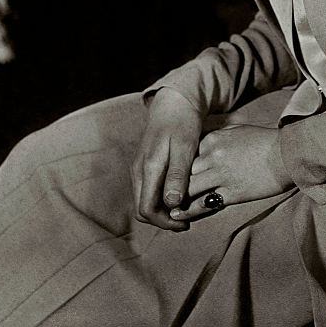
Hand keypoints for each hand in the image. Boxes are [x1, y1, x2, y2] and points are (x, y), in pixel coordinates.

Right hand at [131, 88, 202, 230]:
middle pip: (143, 209)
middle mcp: (138, 171)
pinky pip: (148, 191)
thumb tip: (171, 204)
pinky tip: (179, 196)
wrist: (173, 103)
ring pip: (145, 201)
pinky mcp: (144, 166)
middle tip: (187, 220)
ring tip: (186, 210)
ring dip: (162, 211)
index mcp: (147, 167)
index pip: (146, 209)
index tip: (185, 223)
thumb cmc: (182, 122)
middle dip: (163, 220)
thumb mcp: (185, 147)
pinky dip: (161, 200)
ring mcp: (139, 169)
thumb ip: (177, 175)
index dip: (164, 222)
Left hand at [169, 124, 294, 222]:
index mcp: (213, 140)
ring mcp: (221, 175)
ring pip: (189, 189)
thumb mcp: (237, 131)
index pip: (185, 155)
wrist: (287, 153)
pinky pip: (204, 203)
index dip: (176, 168)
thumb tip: (204, 142)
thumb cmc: (264, 141)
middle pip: (183, 173)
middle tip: (161, 196)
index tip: (167, 177)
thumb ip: (218, 136)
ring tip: (166, 209)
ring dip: (176, 200)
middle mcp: (213, 156)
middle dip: (171, 185)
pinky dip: (190, 210)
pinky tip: (180, 215)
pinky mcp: (232, 192)